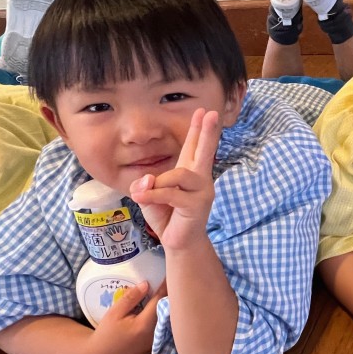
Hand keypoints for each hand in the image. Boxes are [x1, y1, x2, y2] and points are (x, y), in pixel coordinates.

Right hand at [88, 279, 165, 353]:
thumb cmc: (106, 333)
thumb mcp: (115, 312)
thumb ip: (131, 298)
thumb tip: (147, 284)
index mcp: (144, 324)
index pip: (159, 300)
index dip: (165, 286)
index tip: (170, 274)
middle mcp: (154, 333)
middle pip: (168, 310)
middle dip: (171, 295)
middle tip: (174, 281)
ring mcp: (156, 341)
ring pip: (168, 319)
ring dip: (170, 306)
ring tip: (172, 292)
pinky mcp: (155, 345)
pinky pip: (164, 327)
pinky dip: (166, 316)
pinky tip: (164, 308)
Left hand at [129, 108, 219, 250]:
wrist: (178, 242)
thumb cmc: (166, 216)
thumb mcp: (149, 195)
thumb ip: (146, 183)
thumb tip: (148, 179)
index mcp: (190, 172)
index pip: (194, 147)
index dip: (197, 129)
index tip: (202, 111)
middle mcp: (200, 178)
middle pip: (205, 151)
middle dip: (207, 132)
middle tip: (211, 114)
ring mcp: (202, 191)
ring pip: (178, 175)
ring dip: (158, 184)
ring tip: (143, 193)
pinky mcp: (197, 205)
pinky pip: (171, 194)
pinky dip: (154, 195)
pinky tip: (141, 197)